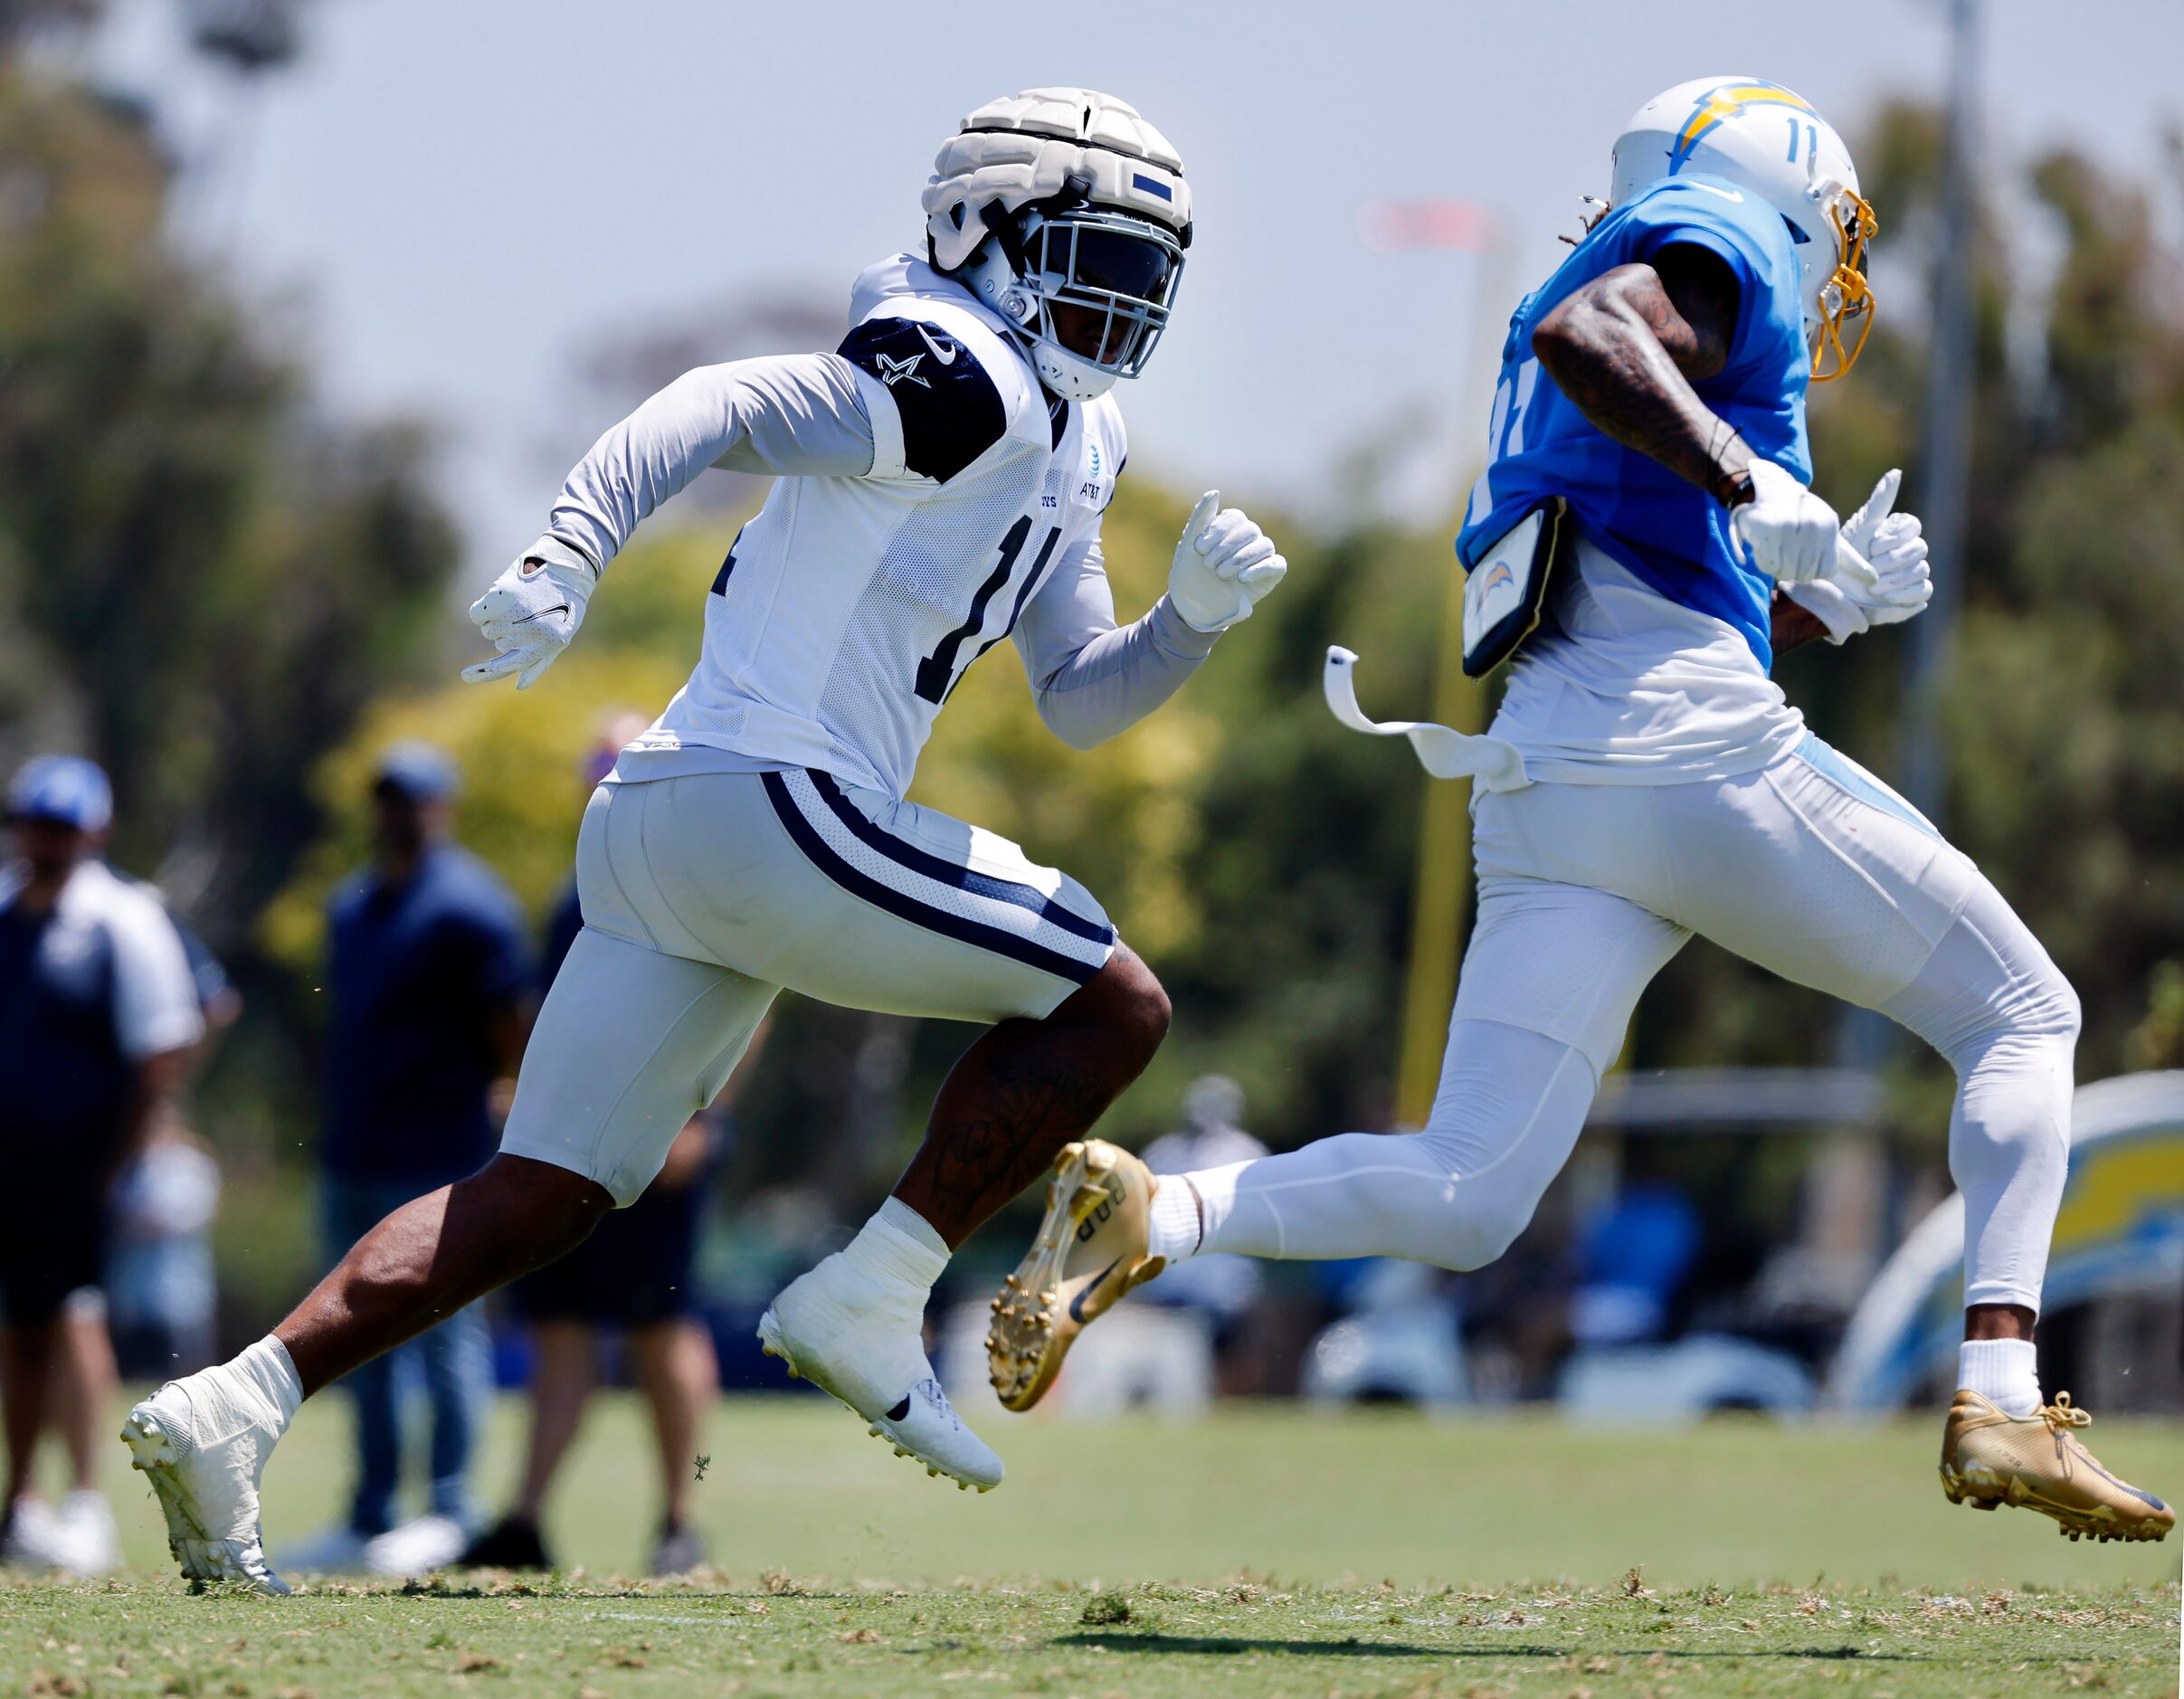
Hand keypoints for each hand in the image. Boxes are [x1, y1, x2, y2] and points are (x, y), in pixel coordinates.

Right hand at [462, 537, 597, 688]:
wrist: (567, 566)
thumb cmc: (564, 604)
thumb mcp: (559, 637)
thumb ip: (539, 662)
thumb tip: (519, 686)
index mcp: (545, 647)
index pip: (509, 666)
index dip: (485, 673)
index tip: (465, 676)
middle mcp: (529, 635)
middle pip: (497, 642)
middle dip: (507, 629)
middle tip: (528, 609)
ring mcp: (515, 617)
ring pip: (487, 628)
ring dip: (498, 616)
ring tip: (522, 600)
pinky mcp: (502, 598)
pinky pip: (477, 614)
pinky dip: (483, 607)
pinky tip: (503, 596)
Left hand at [1166, 490, 1287, 632]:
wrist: (1192, 606)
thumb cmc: (1189, 574)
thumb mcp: (1188, 544)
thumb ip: (1200, 517)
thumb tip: (1214, 491)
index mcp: (1230, 528)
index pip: (1235, 518)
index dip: (1218, 532)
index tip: (1199, 549)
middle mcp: (1248, 539)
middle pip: (1250, 530)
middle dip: (1226, 547)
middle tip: (1208, 566)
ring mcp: (1260, 556)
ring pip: (1265, 544)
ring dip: (1241, 558)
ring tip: (1221, 574)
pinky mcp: (1270, 575)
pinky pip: (1277, 564)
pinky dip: (1260, 568)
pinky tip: (1242, 578)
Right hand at [1731, 460, 1864, 586]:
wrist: (1772, 494)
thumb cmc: (1804, 520)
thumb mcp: (1831, 537)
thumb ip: (1851, 561)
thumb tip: (1874, 580)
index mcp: (1829, 527)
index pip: (1826, 572)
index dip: (1814, 570)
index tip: (1806, 555)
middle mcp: (1812, 525)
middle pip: (1805, 574)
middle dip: (1795, 569)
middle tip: (1788, 551)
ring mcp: (1788, 525)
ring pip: (1785, 572)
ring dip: (1778, 567)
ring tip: (1777, 548)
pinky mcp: (1766, 528)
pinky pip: (1767, 565)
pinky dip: (1764, 561)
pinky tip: (1766, 546)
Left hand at [1784, 469, 1932, 642]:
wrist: (1837, 594)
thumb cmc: (1848, 559)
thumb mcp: (1861, 529)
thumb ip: (1880, 502)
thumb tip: (1896, 471)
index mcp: (1900, 532)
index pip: (1913, 526)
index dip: (1893, 538)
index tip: (1873, 546)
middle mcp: (1910, 549)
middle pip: (1919, 549)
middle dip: (1892, 560)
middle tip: (1871, 568)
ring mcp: (1915, 572)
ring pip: (1921, 570)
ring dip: (1895, 579)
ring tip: (1873, 586)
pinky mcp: (1915, 593)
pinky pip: (1924, 590)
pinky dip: (1907, 593)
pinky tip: (1888, 597)